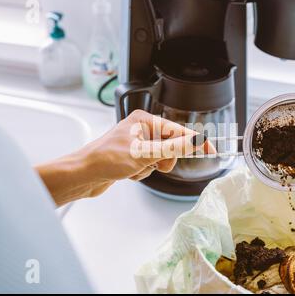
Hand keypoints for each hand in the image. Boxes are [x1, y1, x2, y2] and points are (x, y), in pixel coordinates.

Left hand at [36, 110, 215, 205]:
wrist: (84, 174)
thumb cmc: (106, 159)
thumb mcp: (145, 154)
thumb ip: (173, 148)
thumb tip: (195, 141)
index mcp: (145, 121)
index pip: (178, 131)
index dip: (195, 142)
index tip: (211, 150)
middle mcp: (141, 129)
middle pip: (170, 147)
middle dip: (163, 160)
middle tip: (152, 163)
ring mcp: (136, 144)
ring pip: (160, 159)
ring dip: (150, 168)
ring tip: (134, 168)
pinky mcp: (131, 157)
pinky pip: (148, 166)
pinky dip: (142, 172)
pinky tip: (128, 172)